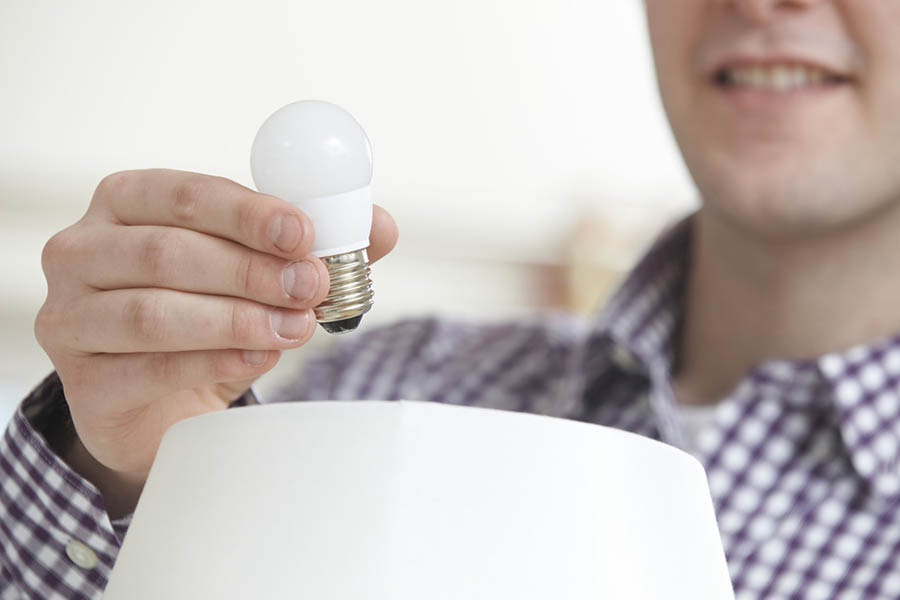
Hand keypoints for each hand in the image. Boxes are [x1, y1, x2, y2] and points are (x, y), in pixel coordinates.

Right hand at [34, 169, 397, 515]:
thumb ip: (311, 246)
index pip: (184, 194)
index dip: (248, 213)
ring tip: (295, 327)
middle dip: (251, 269)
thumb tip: (379, 227)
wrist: (158, 400)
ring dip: (236, 318)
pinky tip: (261, 356)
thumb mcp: (255, 272)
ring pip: (152, 312)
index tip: (303, 233)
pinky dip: (214, 361)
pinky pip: (148, 369)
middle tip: (311, 285)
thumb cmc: (203, 317)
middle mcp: (83, 251)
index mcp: (126, 203)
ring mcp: (71, 316)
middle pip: (167, 252)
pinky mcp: (83, 379)